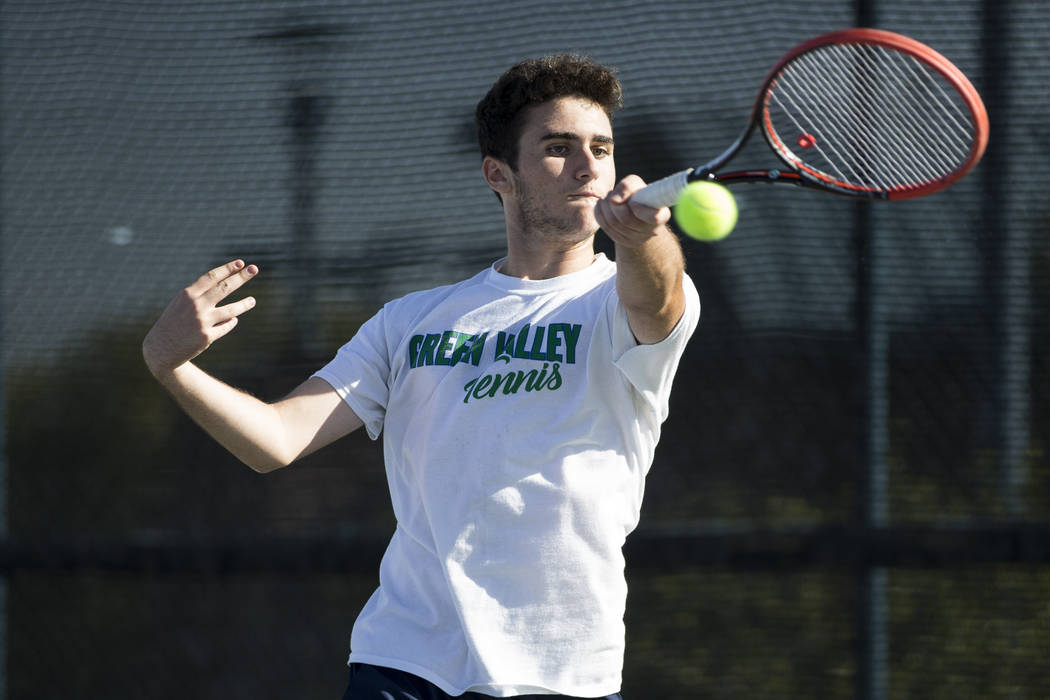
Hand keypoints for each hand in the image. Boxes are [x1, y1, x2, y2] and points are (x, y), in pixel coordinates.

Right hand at [142, 259, 257, 375]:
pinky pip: (226, 326)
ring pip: (231, 310)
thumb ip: (201, 294)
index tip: (241, 262)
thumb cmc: (174, 321)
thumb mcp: (181, 303)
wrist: (161, 348)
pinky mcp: (207, 337)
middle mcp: (196, 306)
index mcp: (187, 294)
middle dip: (241, 277)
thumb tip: (226, 285)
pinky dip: (231, 322)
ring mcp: (202, 322)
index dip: (227, 269)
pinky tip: (232, 319)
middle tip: (254, 268)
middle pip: (224, 288)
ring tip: (252, 301)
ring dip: (244, 304)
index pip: (211, 277)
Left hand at [594, 175, 672, 248]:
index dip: (640, 210)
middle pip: (626, 219)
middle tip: (612, 194)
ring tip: (608, 197)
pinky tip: (602, 205)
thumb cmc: (638, 194)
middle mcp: (652, 230)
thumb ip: (628, 186)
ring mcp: (637, 239)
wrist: (636, 210)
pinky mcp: (623, 241)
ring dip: (606, 206)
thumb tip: (615, 200)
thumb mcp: (636, 184)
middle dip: (614, 204)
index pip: (654, 217)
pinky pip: (606, 227)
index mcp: (662, 215)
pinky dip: (600, 213)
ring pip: (614, 223)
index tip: (632, 203)